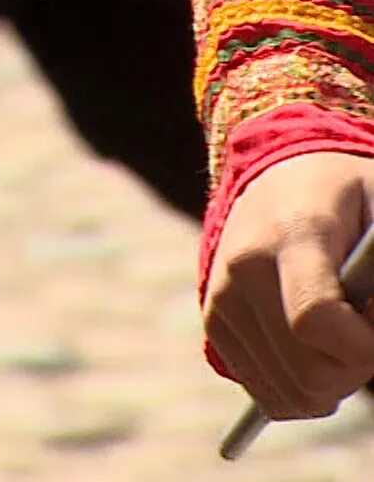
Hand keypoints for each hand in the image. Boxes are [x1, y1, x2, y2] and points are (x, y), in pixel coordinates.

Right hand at [205, 152, 373, 418]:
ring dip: (337, 384)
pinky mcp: (215, 323)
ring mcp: (222, 301)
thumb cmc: (350, 197)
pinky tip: (319, 353)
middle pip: (309, 372)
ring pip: (293, 395)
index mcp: (290, 235)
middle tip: (370, 330)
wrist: (279, 179)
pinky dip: (307, 392)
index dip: (366, 344)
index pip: (314, 321)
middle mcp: (242, 271)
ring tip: (346, 338)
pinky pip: (271, 395)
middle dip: (359, 368)